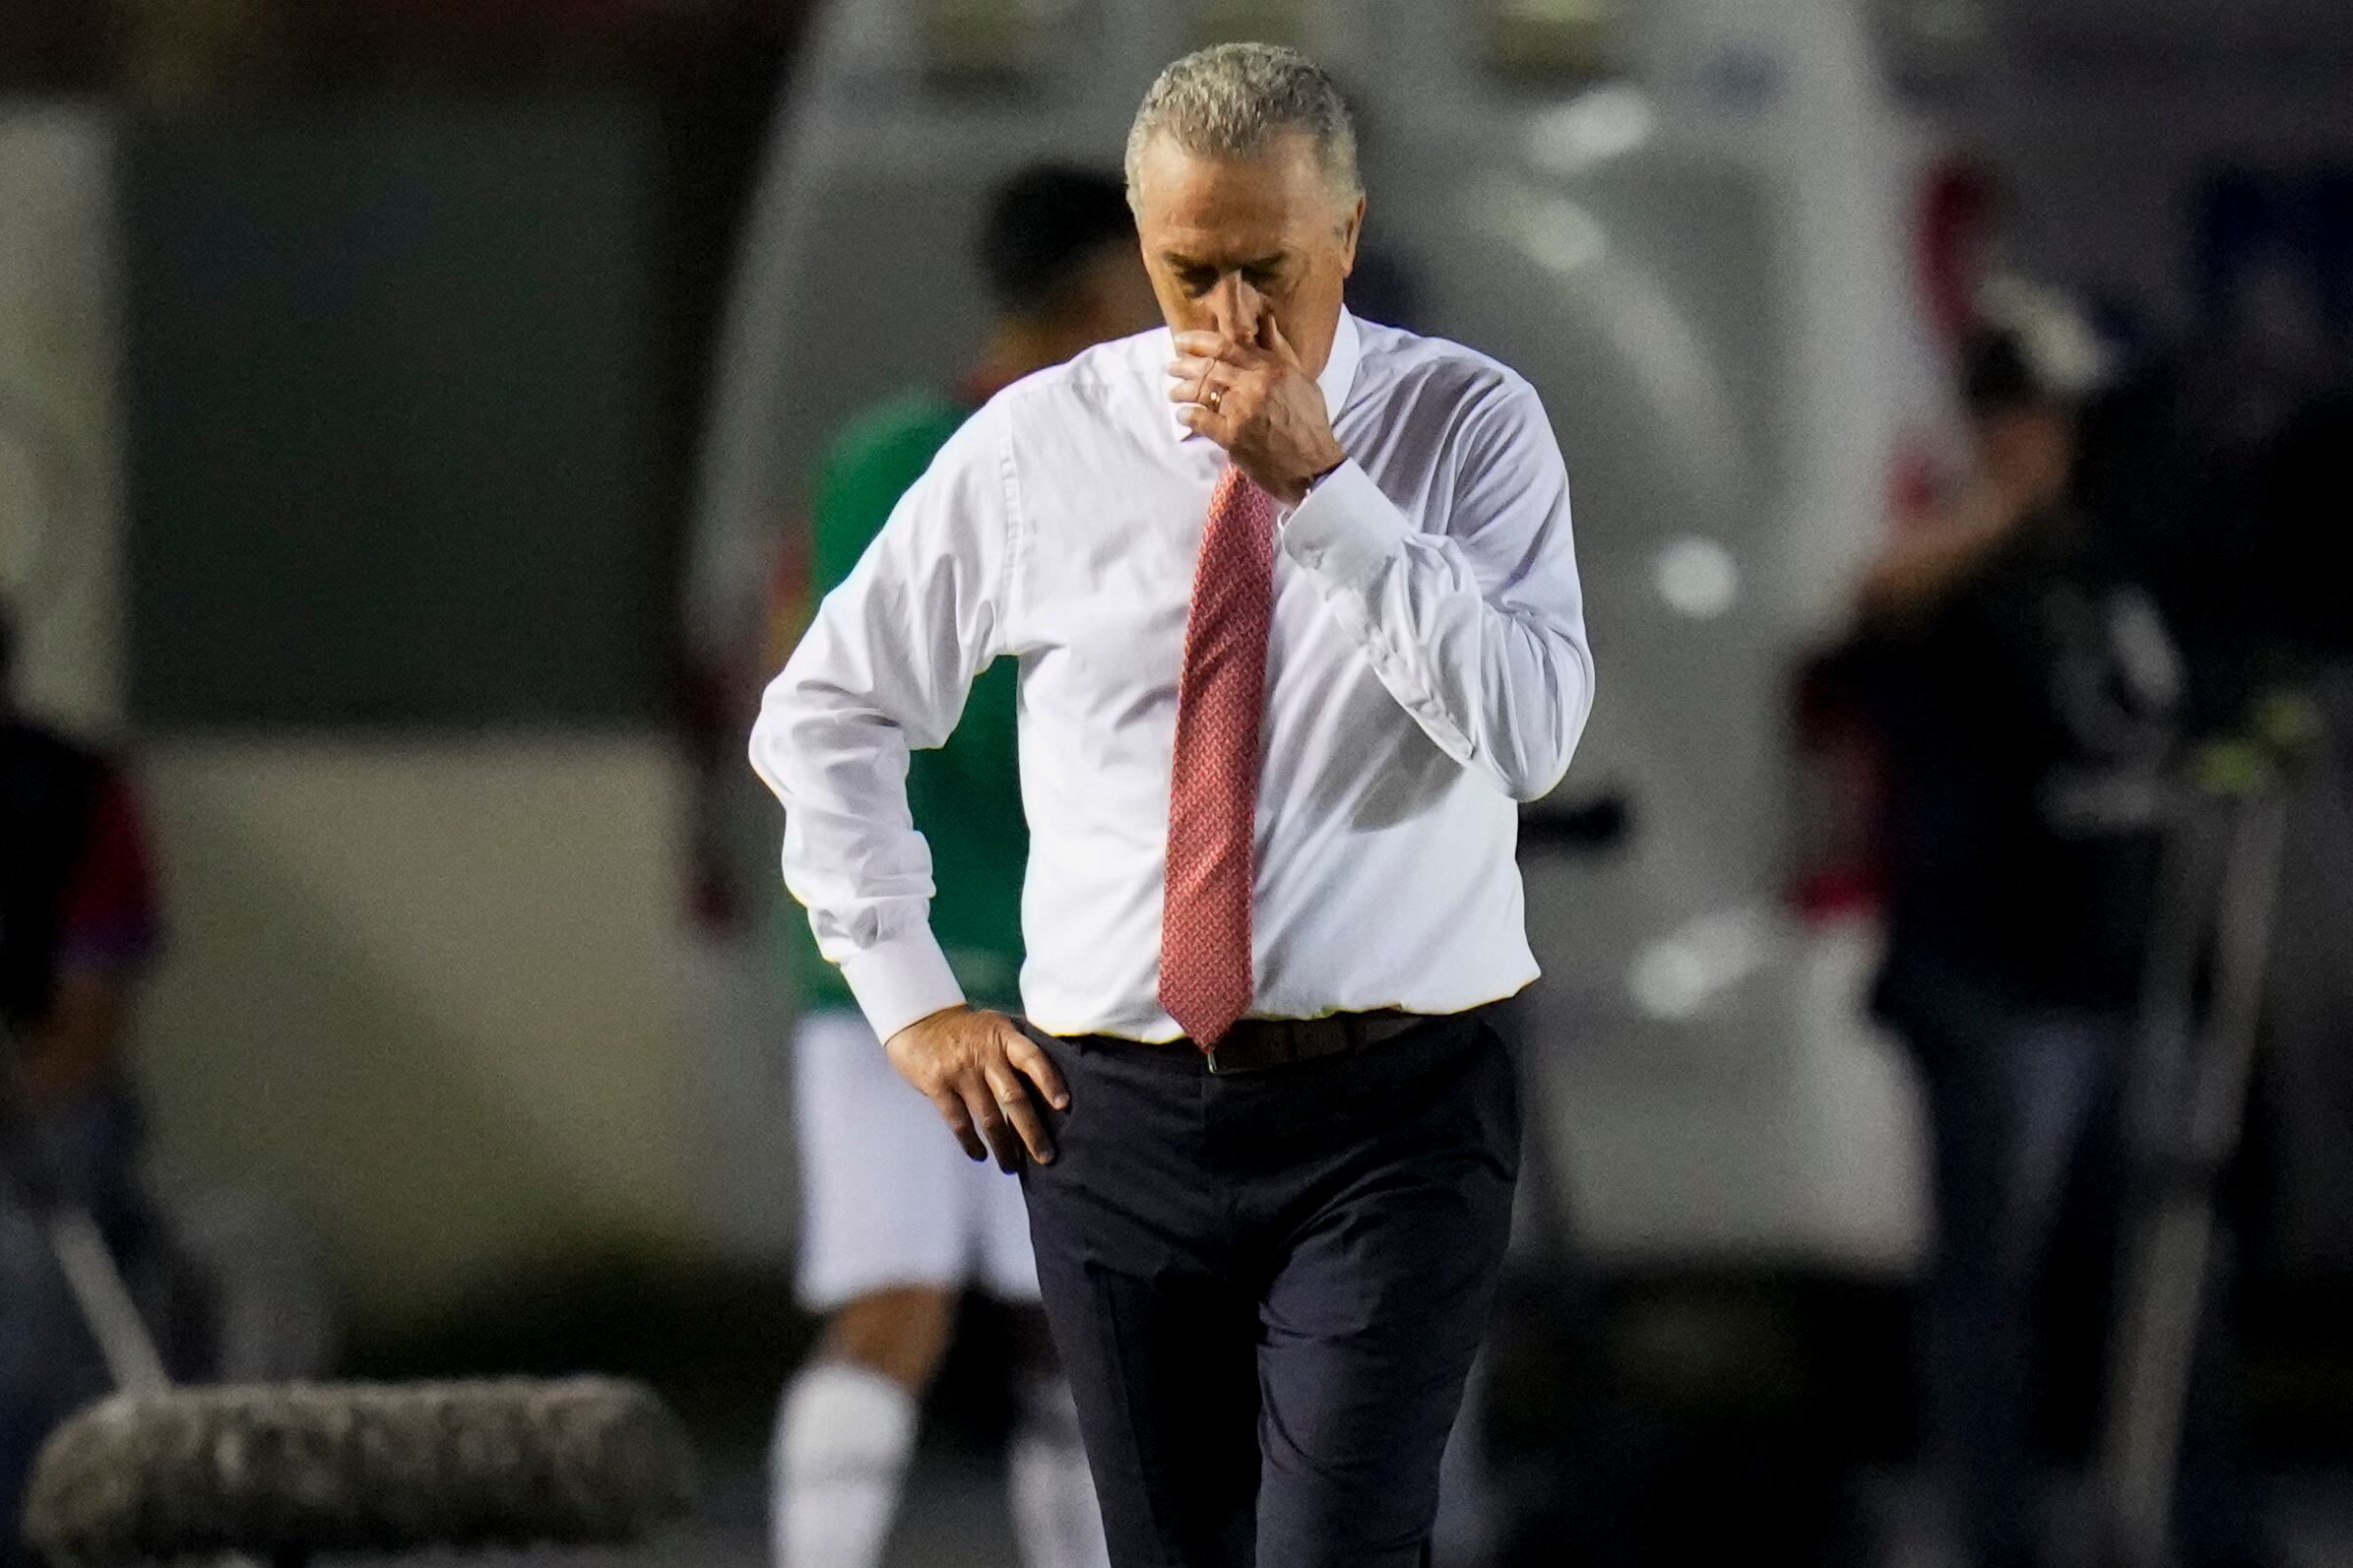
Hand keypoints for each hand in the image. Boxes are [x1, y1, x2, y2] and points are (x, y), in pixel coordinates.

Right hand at [884, 1005, 1068, 1171]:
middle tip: (1046, 1157)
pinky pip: (958, 1122)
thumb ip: (1017, 1049)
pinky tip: (980, 1155)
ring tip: (1011, 1166)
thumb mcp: (995, 1027)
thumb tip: (1051, 1083)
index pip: (1032, 1059)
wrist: (917, 1020)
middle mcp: (984, 1054)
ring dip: (1003, 1147)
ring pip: (988, 1117)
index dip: (1049, 1081)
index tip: (1063, 1105)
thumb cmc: (966, 1030)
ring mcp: (960, 1071)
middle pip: (1014, 1097)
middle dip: (1032, 1132)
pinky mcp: (937, 1086)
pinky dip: (971, 1143)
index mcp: (1004, 1037)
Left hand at [1168, 316, 1345, 506]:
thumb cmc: (1309, 422)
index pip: (1227, 346)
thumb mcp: (1301, 380)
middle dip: (1184, 365)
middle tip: (1171, 367)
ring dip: (1182, 390)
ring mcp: (1241, 410)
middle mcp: (1254, 384)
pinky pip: (1201, 419)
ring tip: (1174, 393)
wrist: (1312, 465)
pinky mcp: (1232, 435)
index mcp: (1270, 368)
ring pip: (1201, 391)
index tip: (1181, 340)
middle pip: (1209, 367)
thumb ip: (1278, 350)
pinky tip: (1183, 416)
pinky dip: (1188, 416)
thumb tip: (1266, 318)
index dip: (1198, 341)